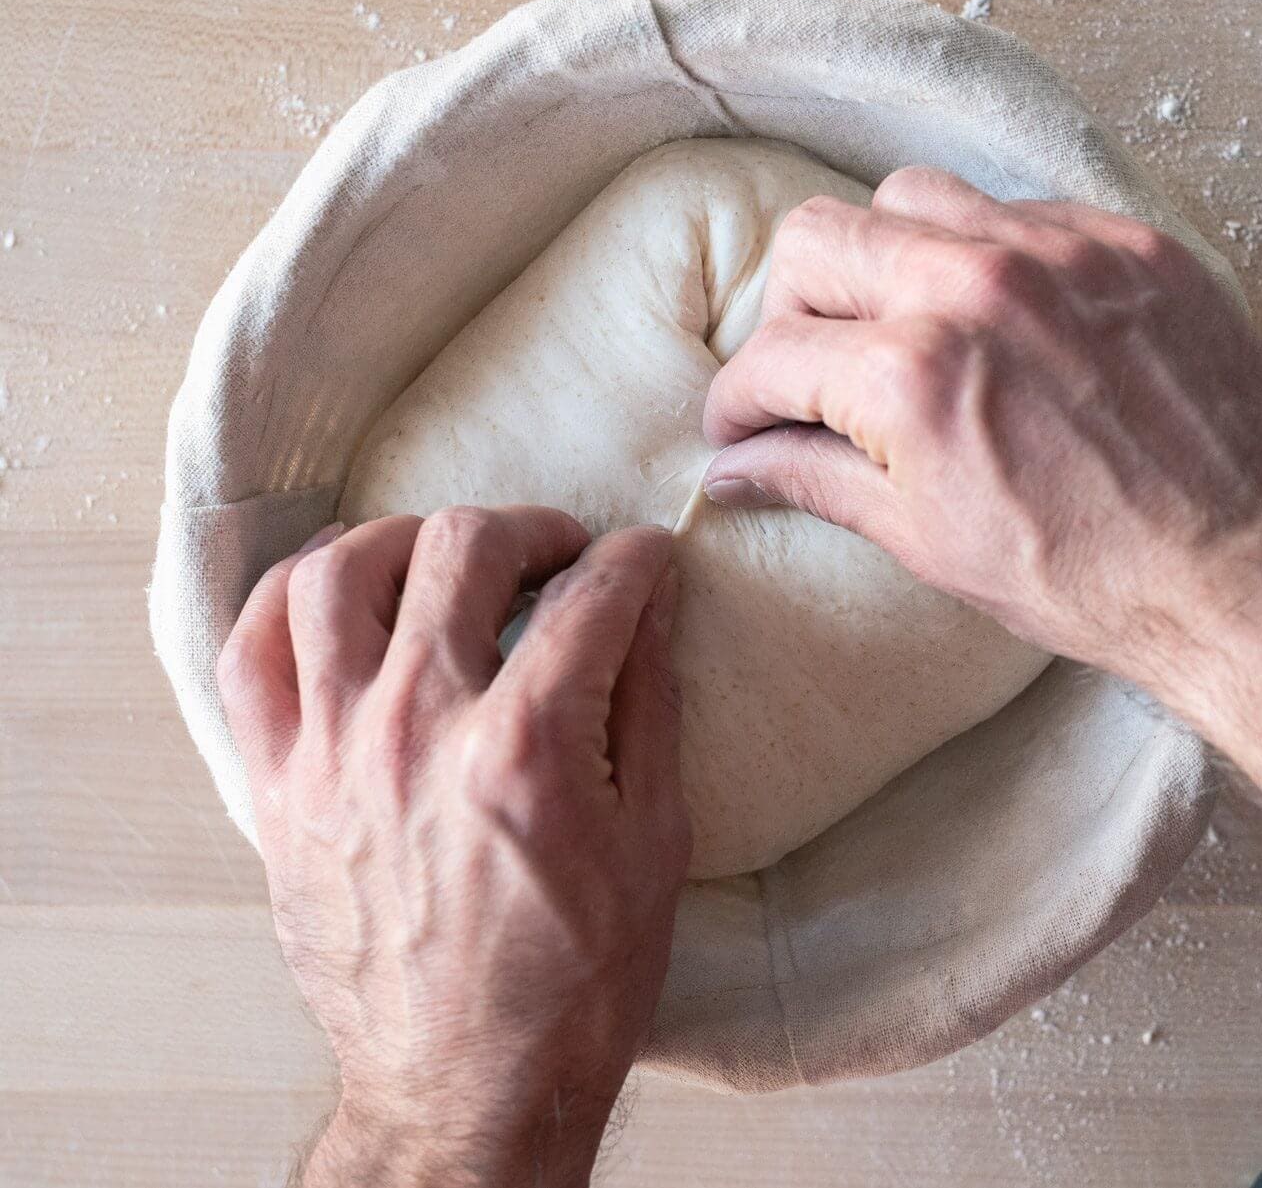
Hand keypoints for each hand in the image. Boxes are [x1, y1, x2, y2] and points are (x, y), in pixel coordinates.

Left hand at [217, 506, 688, 1185]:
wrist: (471, 1087)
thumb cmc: (576, 983)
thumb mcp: (654, 842)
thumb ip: (648, 703)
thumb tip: (651, 603)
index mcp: (526, 748)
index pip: (592, 595)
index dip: (636, 560)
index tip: (646, 559)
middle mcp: (417, 731)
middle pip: (463, 551)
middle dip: (532, 530)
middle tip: (562, 554)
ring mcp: (332, 756)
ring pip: (339, 573)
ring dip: (406, 540)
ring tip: (448, 558)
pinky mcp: (276, 790)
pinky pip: (251, 653)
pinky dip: (292, 598)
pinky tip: (343, 596)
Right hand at [701, 167, 1261, 696]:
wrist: (1238, 569)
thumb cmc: (1086, 578)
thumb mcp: (928, 540)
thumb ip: (817, 479)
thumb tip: (733, 466)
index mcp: (912, 371)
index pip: (772, 355)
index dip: (737, 400)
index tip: (743, 425)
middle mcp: (976, 284)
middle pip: (817, 240)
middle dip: (793, 313)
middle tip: (815, 372)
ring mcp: (1059, 251)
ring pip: (913, 198)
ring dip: (886, 259)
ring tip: (909, 327)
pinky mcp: (1129, 243)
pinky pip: (1019, 208)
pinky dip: (987, 254)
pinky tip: (1005, 320)